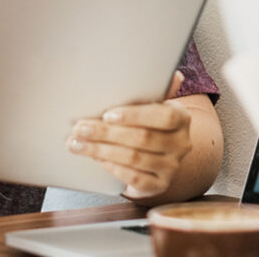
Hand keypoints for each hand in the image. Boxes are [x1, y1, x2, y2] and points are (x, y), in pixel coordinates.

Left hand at [68, 72, 193, 200]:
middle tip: (80, 128)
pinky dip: (112, 167)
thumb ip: (153, 89)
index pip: (163, 116)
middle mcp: (181, 143)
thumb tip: (171, 74)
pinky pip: (133, 178)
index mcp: (181, 118)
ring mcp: (171, 166)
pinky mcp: (159, 185)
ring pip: (134, 158)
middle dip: (106, 133)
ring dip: (101, 150)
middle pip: (142, 138)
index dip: (134, 116)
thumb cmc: (148, 123)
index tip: (107, 115)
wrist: (157, 156)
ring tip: (78, 143)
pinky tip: (95, 159)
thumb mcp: (151, 104)